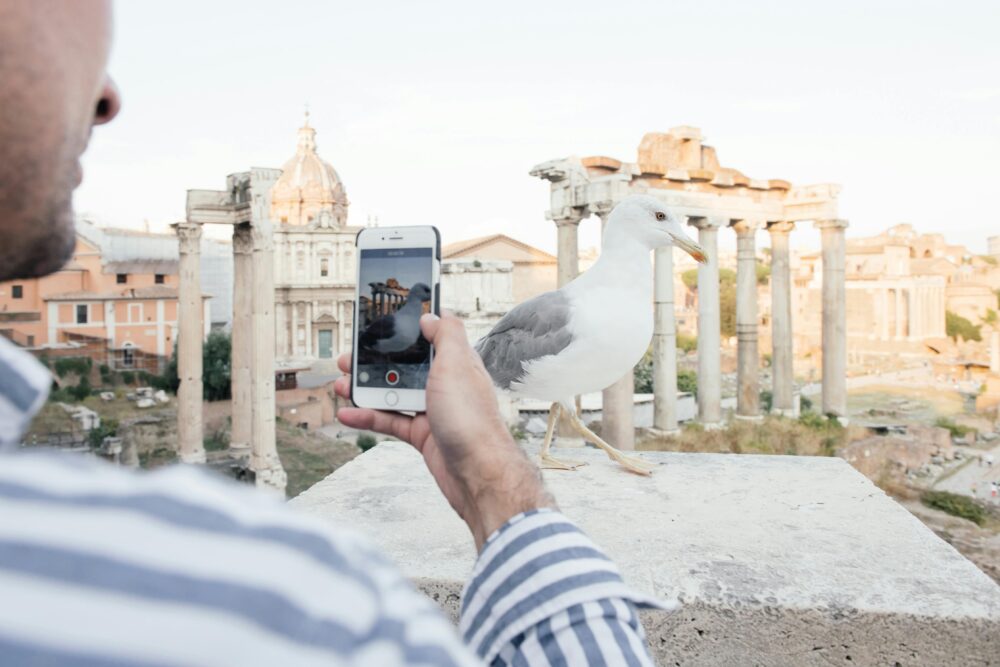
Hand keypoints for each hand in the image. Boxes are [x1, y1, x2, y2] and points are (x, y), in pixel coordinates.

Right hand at [335, 313, 553, 549]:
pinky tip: (349, 414)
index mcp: (456, 363)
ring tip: (342, 384)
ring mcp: (433, 410)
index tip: (382, 322)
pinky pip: (390, 421)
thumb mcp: (457, 365)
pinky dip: (368, 417)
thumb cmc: (472, 421)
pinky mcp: (423, 435)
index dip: (407, 330)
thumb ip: (446, 336)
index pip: (429, 338)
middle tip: (349, 358)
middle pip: (404, 367)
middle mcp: (445, 385)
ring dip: (365, 389)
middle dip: (375, 362)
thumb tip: (432, 315)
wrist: (477, 473)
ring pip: (393, 394)